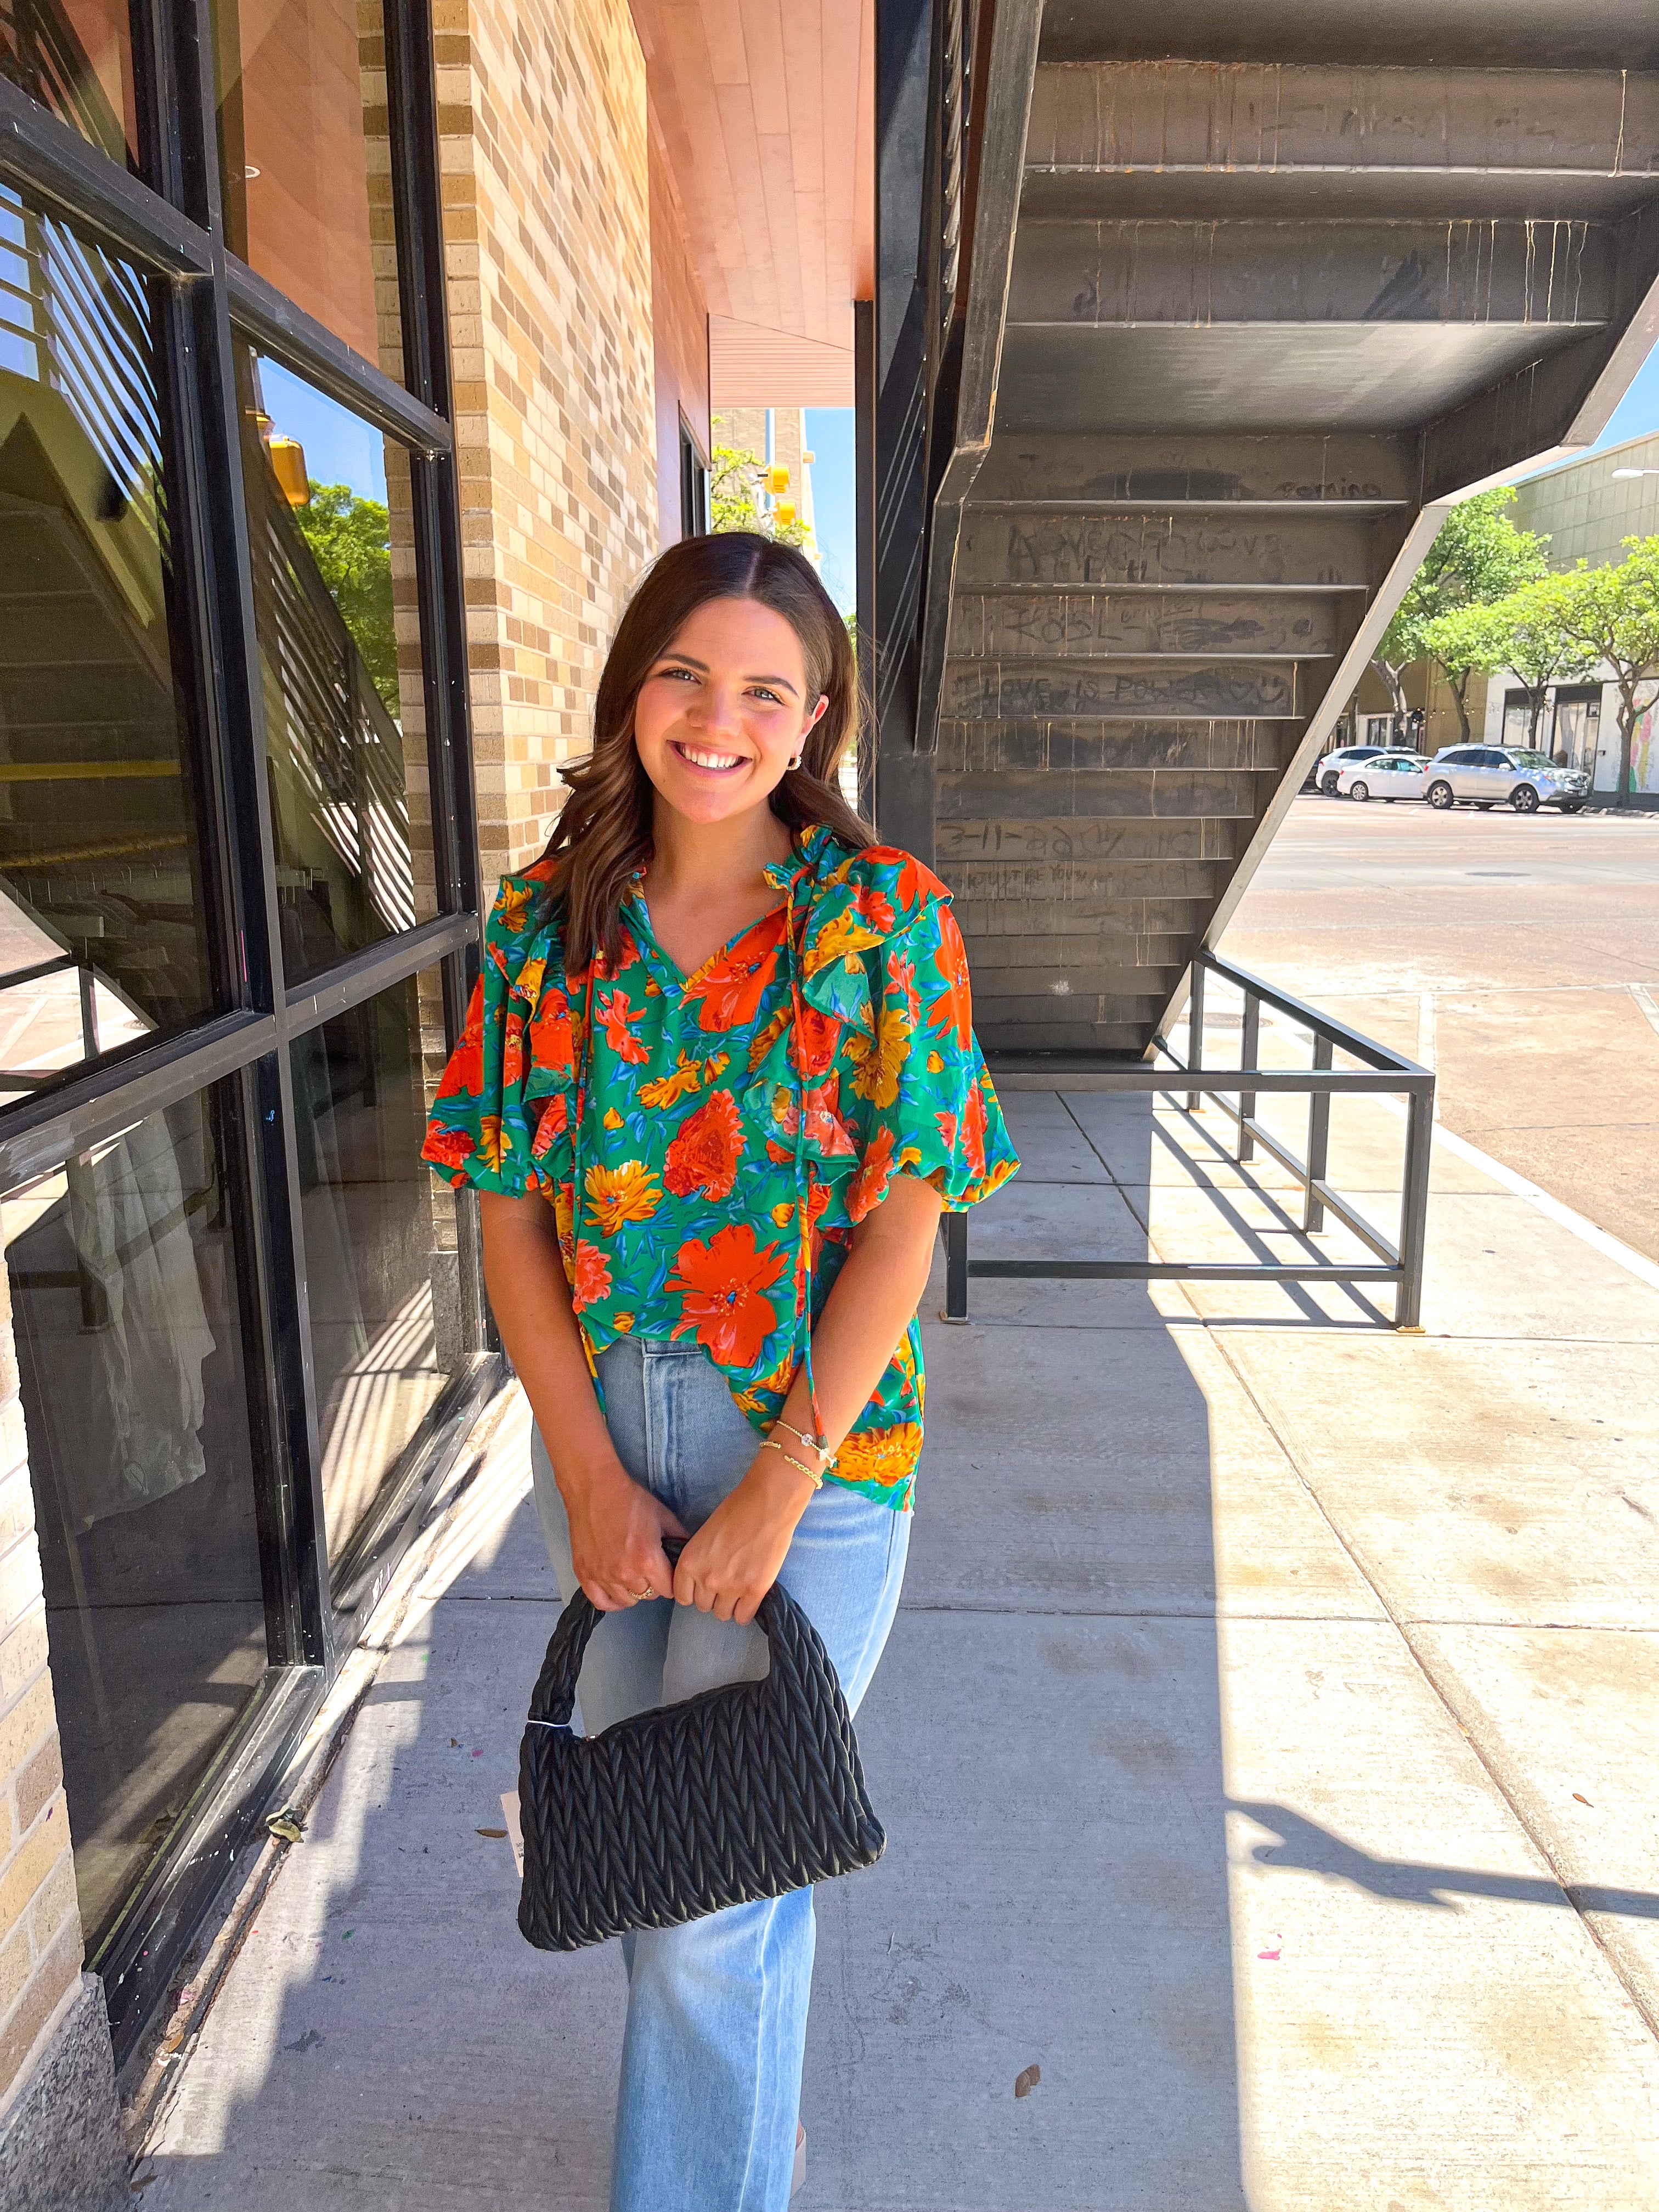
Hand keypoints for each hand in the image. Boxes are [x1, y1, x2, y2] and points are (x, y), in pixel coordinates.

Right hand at [560, 1457, 685, 1611]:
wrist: (595, 1489)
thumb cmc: (630, 1500)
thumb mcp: (663, 1517)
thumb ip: (679, 1539)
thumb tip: (688, 1556)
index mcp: (648, 1560)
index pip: (668, 1590)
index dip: (671, 1581)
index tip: (667, 1572)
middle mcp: (626, 1573)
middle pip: (648, 1596)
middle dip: (653, 1584)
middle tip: (648, 1568)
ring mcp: (603, 1576)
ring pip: (626, 1601)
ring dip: (632, 1590)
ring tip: (632, 1574)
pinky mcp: (584, 1574)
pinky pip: (601, 1602)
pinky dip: (610, 1600)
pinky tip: (615, 1590)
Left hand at [674, 1455, 815, 1625]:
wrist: (767, 1504)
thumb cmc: (736, 1511)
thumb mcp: (704, 1535)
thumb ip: (699, 1560)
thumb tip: (701, 1579)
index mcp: (689, 1563)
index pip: (683, 1596)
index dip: (695, 1591)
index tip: (704, 1585)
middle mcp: (706, 1578)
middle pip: (703, 1606)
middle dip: (713, 1596)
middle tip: (726, 1581)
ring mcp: (730, 1587)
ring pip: (722, 1614)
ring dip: (729, 1604)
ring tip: (739, 1588)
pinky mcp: (754, 1590)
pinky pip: (743, 1616)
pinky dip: (746, 1609)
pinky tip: (750, 1596)